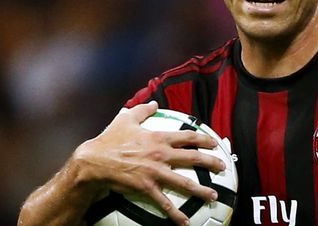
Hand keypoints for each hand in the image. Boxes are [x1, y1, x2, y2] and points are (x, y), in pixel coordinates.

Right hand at [70, 101, 224, 225]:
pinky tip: (186, 222)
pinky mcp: (146, 187)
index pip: (186, 136)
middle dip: (210, 162)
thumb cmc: (109, 140)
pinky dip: (176, 214)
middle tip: (223, 166)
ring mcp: (155, 172)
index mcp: (157, 137)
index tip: (214, 143)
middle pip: (192, 158)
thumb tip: (154, 104)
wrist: (94, 161)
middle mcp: (160, 154)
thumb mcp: (125, 119)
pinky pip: (164, 202)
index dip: (203, 139)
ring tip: (213, 195)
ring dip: (201, 190)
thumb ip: (142, 110)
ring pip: (184, 182)